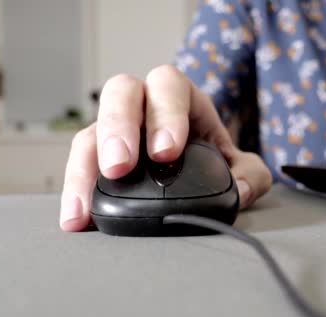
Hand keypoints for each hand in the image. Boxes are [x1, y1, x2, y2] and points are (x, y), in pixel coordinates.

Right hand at [59, 66, 271, 230]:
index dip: (165, 114)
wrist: (197, 175)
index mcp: (179, 97)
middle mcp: (141, 106)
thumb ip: (251, 175)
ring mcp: (114, 132)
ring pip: (89, 133)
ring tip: (83, 206)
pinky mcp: (97, 161)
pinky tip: (75, 220)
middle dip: (117, 129)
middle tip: (120, 167)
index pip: (168, 86)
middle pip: (119, 94)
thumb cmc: (214, 160)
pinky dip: (74, 194)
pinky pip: (79, 168)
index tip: (166, 152)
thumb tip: (241, 191)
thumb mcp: (243, 166)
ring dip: (84, 168)